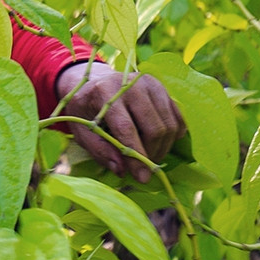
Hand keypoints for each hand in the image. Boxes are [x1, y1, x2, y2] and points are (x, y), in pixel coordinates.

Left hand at [54, 62, 183, 182]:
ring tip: (147, 155)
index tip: (142, 177)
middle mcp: (132, 84)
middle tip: (142, 167)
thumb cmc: (86, 109)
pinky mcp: (163, 89)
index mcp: (105, 92)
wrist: (95, 81)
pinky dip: (172, 136)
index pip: (126, 128)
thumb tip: (122, 170)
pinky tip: (159, 142)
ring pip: (169, 126)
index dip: (136, 156)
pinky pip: (177, 119)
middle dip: (151, 155)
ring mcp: (151, 85)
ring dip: (162, 148)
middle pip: (154, 129)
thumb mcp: (82, 130)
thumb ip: (99, 150)